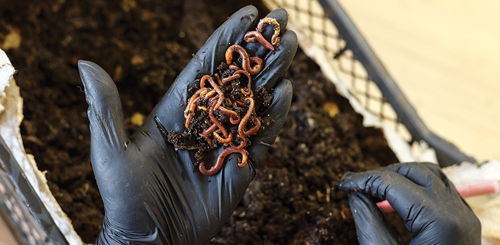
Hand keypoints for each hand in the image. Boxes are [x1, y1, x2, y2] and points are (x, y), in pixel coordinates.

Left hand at [78, 6, 296, 243]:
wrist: (150, 239)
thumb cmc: (124, 198)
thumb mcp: (110, 150)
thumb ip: (106, 107)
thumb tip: (85, 63)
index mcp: (176, 111)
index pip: (205, 66)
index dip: (226, 39)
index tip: (248, 13)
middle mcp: (204, 121)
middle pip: (237, 78)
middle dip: (259, 48)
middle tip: (281, 21)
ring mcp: (225, 142)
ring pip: (254, 101)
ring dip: (273, 73)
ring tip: (290, 46)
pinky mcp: (241, 166)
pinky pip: (262, 137)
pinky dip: (275, 115)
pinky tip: (288, 91)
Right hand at [338, 162, 480, 244]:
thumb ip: (368, 222)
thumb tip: (355, 195)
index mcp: (438, 222)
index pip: (392, 184)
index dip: (363, 180)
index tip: (342, 184)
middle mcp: (457, 213)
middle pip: (415, 172)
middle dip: (381, 174)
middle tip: (356, 185)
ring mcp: (465, 216)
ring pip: (432, 175)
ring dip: (401, 176)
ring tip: (375, 188)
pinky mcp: (465, 222)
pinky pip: (442, 190)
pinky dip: (418, 186)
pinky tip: (398, 198)